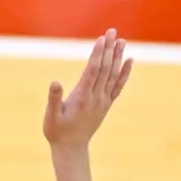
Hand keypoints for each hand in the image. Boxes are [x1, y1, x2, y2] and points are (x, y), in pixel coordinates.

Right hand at [43, 29, 133, 149]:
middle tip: (112, 31)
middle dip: (108, 49)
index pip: (93, 71)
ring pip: (113, 75)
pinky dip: (124, 73)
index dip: (98, 54)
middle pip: (105, 69)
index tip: (102, 39)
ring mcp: (103, 101)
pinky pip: (118, 86)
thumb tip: (55, 82)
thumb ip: (53, 100)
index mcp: (82, 98)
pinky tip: (129, 61)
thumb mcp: (51, 117)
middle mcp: (96, 97)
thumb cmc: (57, 132)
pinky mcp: (106, 104)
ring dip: (117, 57)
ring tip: (121, 41)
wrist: (71, 149)